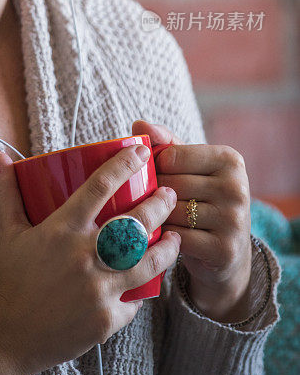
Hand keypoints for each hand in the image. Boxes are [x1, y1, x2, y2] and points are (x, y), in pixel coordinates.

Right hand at [0, 144, 180, 374]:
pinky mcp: (106, 319)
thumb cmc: (8, 279)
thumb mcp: (7, 232)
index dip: (125, 165)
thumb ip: (7, 191)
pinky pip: (135, 301)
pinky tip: (149, 280)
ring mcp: (98, 290)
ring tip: (175, 236)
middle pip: (136, 223)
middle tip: (170, 194)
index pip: (100, 186)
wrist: (4, 337)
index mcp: (62, 230)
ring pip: (148, 263)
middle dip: (160, 205)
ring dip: (167, 248)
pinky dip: (142, 290)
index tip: (142, 151)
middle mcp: (84, 256)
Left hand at [132, 120, 252, 322]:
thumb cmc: (200, 198)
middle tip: (151, 202)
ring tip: (158, 219)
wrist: (225, 251)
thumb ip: (164, 142)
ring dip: (157, 218)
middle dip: (153, 195)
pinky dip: (165, 239)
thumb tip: (138, 123)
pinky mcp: (225, 249)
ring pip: (172, 212)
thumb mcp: (188, 167)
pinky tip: (166, 238)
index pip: (171, 156)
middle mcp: (237, 187)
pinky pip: (177, 239)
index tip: (156, 176)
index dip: (154, 168)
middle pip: (170, 185)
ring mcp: (234, 219)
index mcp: (229, 159)